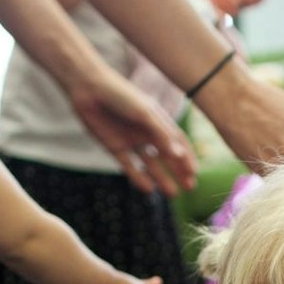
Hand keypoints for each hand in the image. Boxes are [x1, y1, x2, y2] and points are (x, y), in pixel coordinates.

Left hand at [65, 70, 197, 196]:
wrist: (89, 89)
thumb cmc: (121, 96)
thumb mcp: (144, 114)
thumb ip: (161, 134)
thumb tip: (179, 155)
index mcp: (158, 120)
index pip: (178, 142)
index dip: (187, 157)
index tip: (194, 173)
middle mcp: (147, 132)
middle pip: (167, 155)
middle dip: (179, 171)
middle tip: (190, 187)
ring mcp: (131, 140)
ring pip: (151, 164)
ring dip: (162, 178)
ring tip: (173, 194)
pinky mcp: (115, 147)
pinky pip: (130, 166)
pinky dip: (139, 178)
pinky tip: (148, 190)